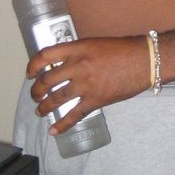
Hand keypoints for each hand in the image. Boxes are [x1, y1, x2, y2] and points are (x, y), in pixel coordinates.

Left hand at [27, 35, 150, 134]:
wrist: (145, 61)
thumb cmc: (124, 49)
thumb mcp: (96, 44)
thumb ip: (78, 53)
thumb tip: (64, 65)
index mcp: (77, 49)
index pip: (45, 56)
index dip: (33, 65)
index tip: (30, 73)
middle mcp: (78, 66)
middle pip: (47, 80)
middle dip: (36, 90)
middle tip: (35, 95)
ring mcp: (86, 85)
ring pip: (56, 98)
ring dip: (44, 106)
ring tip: (40, 110)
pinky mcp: (95, 100)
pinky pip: (74, 114)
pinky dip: (62, 124)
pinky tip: (54, 130)